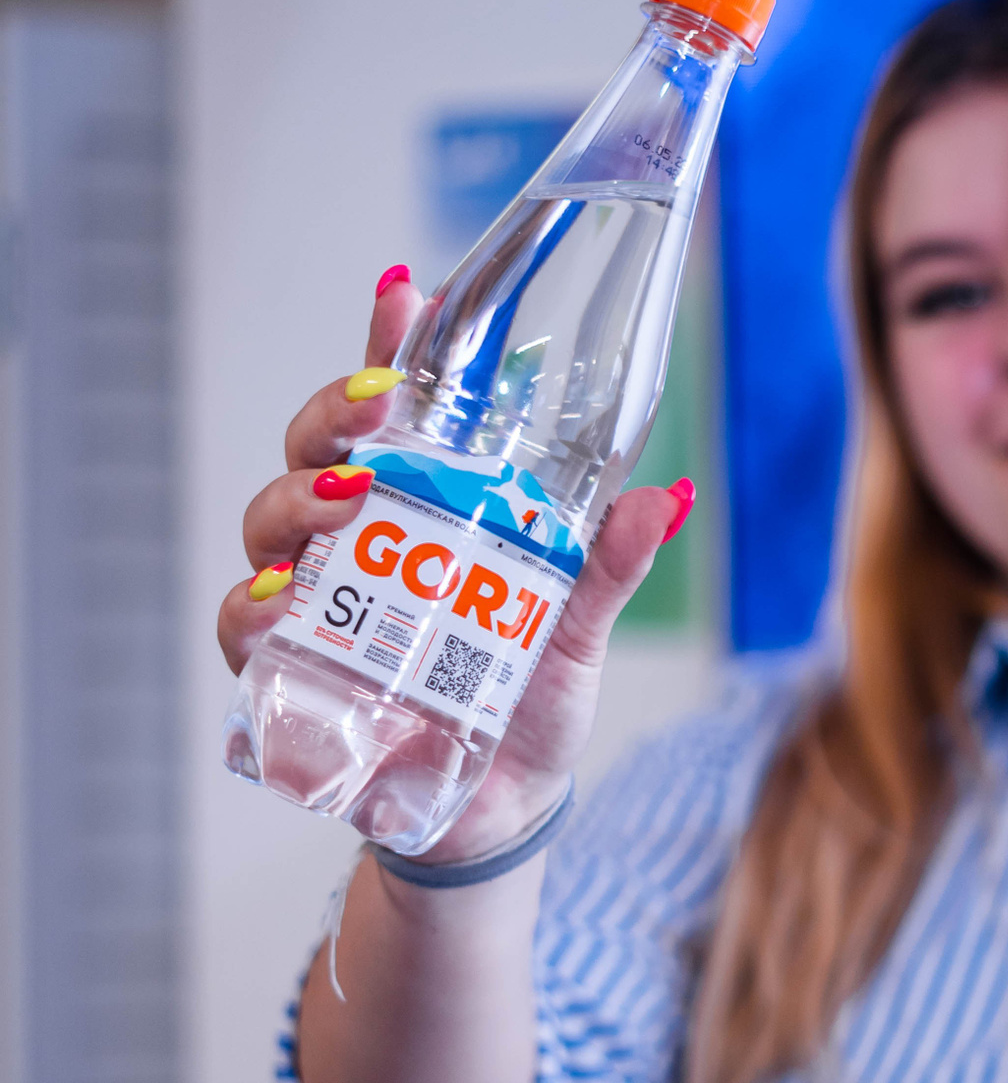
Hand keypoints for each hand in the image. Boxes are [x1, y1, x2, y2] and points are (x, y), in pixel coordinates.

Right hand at [215, 268, 692, 861]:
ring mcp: (319, 602)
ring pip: (270, 520)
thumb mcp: (579, 631)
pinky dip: (251, 606)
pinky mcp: (288, 672)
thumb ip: (610, 567)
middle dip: (331, 415)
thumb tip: (666, 499)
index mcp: (430, 511)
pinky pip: (243, 626)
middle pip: (317, 450)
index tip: (405, 293)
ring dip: (296, 498)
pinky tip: (280, 599)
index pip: (398, 414)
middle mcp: (363, 542)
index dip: (391, 347)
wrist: (498, 813)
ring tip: (345, 494)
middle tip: (371, 406)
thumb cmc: (530, 705)